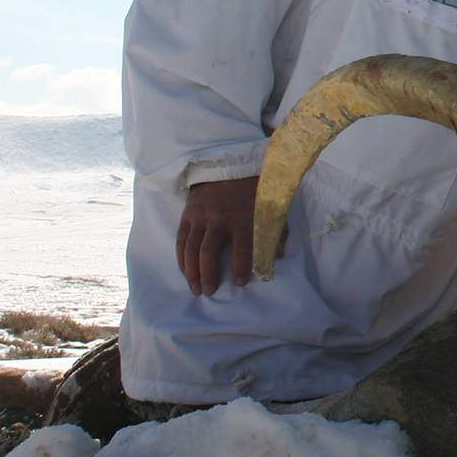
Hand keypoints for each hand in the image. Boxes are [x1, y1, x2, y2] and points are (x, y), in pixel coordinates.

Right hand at [176, 176, 279, 295]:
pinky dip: (182, 258)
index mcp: (244, 216)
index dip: (241, 267)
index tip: (240, 283)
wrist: (231, 164)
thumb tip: (275, 258)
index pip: (242, 248)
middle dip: (209, 275)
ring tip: (196, 288)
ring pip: (191, 249)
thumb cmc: (255, 190)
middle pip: (209, 252)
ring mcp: (201, 216)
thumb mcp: (272, 207)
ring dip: (192, 272)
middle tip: (210, 292)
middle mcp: (220, 218)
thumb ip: (276, 232)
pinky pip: (181, 240)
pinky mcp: (188, 214)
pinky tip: (186, 271)